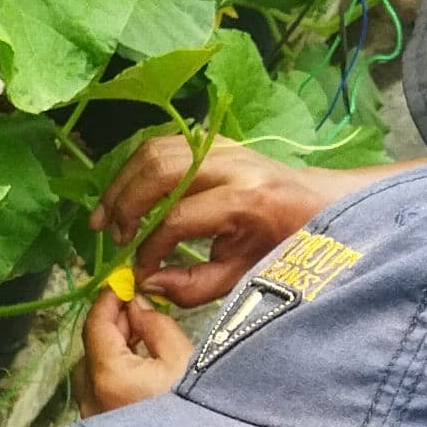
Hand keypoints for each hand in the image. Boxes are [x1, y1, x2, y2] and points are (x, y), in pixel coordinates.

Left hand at [80, 281, 194, 412]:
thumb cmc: (198, 409)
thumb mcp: (183, 357)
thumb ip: (154, 323)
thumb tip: (135, 304)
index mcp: (108, 375)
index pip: (95, 325)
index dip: (107, 299)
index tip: (122, 282)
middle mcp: (90, 398)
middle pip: (91, 347)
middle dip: (111, 324)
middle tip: (137, 306)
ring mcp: (92, 417)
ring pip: (93, 370)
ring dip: (112, 348)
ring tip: (142, 335)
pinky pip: (99, 391)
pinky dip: (113, 371)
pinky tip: (138, 365)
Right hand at [92, 134, 354, 309]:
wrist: (320, 204)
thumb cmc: (284, 246)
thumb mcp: (243, 276)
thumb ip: (192, 286)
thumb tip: (145, 281)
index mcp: (246, 200)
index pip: (177, 219)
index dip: (149, 249)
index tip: (138, 271)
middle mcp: (232, 165)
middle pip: (159, 172)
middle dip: (126, 206)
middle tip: (111, 237)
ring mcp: (222, 146)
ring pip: (155, 150)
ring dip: (123, 183)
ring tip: (106, 217)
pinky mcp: (214, 140)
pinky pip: (164, 144)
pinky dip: (137, 169)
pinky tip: (126, 194)